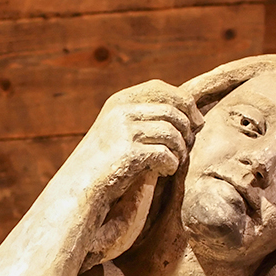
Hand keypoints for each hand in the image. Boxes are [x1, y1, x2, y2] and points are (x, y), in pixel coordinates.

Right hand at [69, 81, 203, 203]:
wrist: (79, 188)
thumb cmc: (106, 162)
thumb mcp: (120, 131)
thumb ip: (146, 118)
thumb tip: (192, 115)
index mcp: (119, 101)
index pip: (161, 88)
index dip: (185, 102)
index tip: (196, 121)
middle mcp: (121, 110)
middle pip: (172, 110)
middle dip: (187, 129)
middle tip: (187, 147)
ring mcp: (124, 130)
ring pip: (173, 132)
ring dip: (180, 149)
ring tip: (175, 161)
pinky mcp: (129, 153)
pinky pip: (166, 153)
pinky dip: (171, 164)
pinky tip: (165, 171)